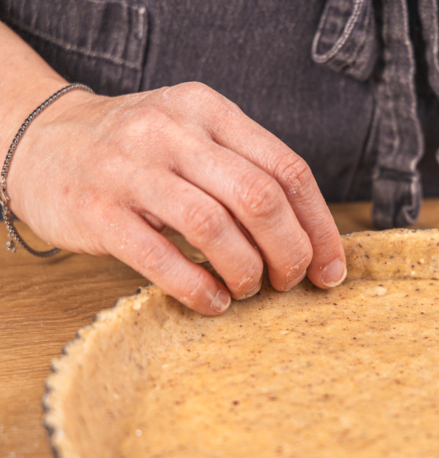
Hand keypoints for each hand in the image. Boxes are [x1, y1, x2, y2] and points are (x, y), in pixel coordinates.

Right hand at [6, 82, 345, 314]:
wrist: (43, 140)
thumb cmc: (141, 151)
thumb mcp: (196, 137)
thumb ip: (248, 172)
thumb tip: (313, 242)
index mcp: (210, 111)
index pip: (288, 169)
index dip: (319, 227)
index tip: (331, 269)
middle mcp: (173, 131)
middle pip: (259, 198)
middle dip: (290, 252)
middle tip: (288, 282)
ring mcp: (131, 169)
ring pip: (213, 226)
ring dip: (245, 271)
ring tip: (247, 290)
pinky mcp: (97, 210)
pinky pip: (159, 256)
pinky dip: (196, 287)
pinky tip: (212, 302)